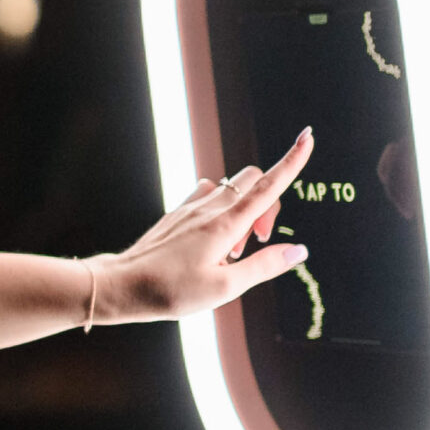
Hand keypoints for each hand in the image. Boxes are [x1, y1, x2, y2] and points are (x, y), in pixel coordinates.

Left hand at [93, 129, 314, 323]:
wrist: (121, 285)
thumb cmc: (170, 292)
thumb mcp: (225, 288)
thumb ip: (264, 266)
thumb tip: (299, 251)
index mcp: (225, 224)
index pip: (268, 186)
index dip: (292, 161)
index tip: (307, 137)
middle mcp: (208, 208)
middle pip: (252, 181)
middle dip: (268, 205)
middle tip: (256, 242)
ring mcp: (190, 207)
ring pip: (231, 190)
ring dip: (243, 212)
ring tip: (230, 252)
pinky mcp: (177, 213)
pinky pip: (208, 197)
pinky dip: (221, 212)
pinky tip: (211, 242)